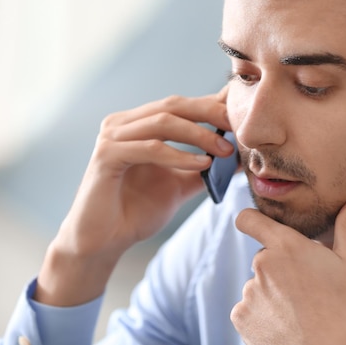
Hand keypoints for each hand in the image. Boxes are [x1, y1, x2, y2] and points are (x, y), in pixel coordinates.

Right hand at [36, 89, 233, 304]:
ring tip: (225, 149)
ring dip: (199, 134)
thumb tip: (237, 155)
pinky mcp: (106, 155)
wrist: (103, 242)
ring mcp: (112, 136)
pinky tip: (201, 164)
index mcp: (138, 124)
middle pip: (173, 105)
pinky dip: (178, 155)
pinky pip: (150, 148)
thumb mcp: (179, 184)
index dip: (211, 105)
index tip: (242, 115)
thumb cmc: (136, 211)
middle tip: (238, 124)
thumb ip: (203, 167)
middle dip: (209, 112)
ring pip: (163, 122)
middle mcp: (122, 123)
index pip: (180, 105)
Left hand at [231, 187, 345, 344]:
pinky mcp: (240, 316)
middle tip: (306, 288)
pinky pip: (248, 308)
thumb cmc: (344, 311)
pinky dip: (263, 315)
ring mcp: (248, 292)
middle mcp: (261, 265)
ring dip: (273, 293)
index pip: (248, 219)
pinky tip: (285, 325)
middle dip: (280, 268)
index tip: (261, 228)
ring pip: (258, 284)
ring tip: (299, 310)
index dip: (252, 221)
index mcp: (286, 247)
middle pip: (264, 258)